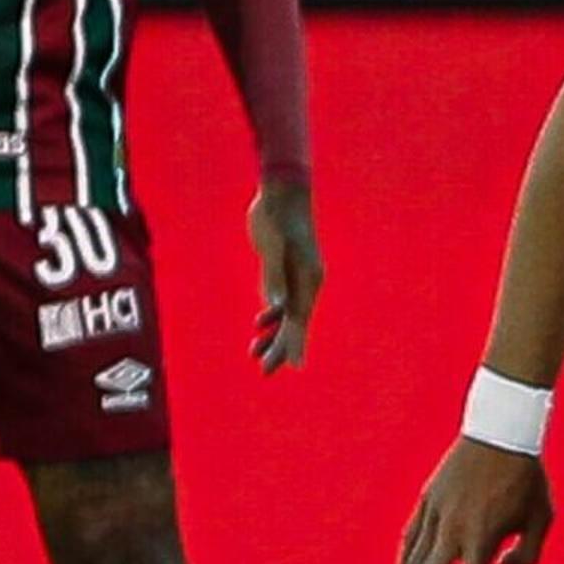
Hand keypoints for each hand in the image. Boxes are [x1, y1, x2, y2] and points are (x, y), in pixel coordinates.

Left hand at [248, 178, 323, 371]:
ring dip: (272, 334)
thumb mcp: (273, 246)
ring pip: (287, 313)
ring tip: (255, 356)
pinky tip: (259, 326)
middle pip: (295, 321)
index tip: (294, 367)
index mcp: (308, 278)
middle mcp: (306, 281)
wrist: (282, 191)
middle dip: (280, 347)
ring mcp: (296, 276)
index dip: (296, 344)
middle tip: (265, 372)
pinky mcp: (284, 268)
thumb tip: (276, 308)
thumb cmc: (278, 216)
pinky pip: (280, 299)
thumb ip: (274, 277)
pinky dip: (270, 316)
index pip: (301, 318)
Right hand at [391, 436, 557, 563]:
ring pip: (416, 562)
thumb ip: (530, 554)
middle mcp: (453, 530)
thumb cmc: (527, 477)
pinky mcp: (427, 499)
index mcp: (482, 537)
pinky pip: (411, 537)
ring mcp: (436, 513)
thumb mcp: (543, 517)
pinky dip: (407, 558)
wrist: (500, 430)